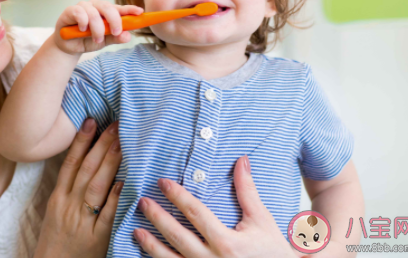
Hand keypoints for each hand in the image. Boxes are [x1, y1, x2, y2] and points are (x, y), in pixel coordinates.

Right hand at [34, 119, 122, 257]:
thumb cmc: (56, 239)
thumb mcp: (56, 211)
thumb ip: (69, 189)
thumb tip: (87, 160)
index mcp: (58, 197)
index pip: (70, 163)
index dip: (81, 141)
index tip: (92, 121)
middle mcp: (68, 205)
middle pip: (85, 170)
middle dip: (101, 145)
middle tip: (116, 125)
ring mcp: (82, 221)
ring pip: (95, 186)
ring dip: (110, 163)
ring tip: (122, 142)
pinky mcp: (96, 238)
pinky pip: (107, 214)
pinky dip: (115, 197)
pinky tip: (125, 181)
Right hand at [54, 0, 143, 53]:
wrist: (69, 47)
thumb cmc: (87, 40)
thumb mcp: (104, 42)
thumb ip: (115, 38)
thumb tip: (128, 36)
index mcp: (106, 12)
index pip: (120, 8)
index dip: (130, 9)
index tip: (140, 12)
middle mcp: (96, 6)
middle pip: (108, 7)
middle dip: (114, 20)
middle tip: (116, 32)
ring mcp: (83, 7)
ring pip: (94, 13)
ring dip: (97, 28)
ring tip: (97, 39)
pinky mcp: (70, 10)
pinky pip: (79, 12)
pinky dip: (83, 22)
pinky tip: (82, 30)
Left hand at [134, 156, 297, 257]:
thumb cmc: (271, 251)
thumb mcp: (261, 220)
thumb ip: (247, 191)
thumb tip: (241, 160)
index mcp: (227, 242)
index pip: (196, 213)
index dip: (177, 196)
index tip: (162, 182)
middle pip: (177, 236)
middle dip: (157, 218)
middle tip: (142, 202)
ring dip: (151, 245)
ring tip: (136, 230)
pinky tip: (146, 254)